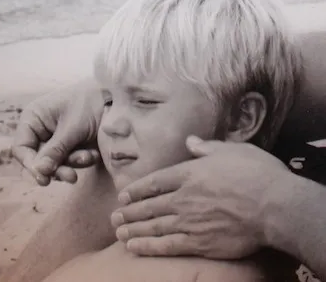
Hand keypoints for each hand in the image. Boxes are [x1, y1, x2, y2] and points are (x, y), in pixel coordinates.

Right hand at [12, 79, 102, 185]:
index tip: (44, 179)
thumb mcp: (72, 128)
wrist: (116, 98)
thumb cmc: (91, 103)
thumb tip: (39, 172)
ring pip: (57, 163)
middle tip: (72, 177)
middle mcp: (42, 130)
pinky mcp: (72, 145)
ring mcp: (58, 138)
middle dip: (58, 168)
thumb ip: (55, 150)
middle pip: (40, 160)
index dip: (30, 164)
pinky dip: (83, 160)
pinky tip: (95, 153)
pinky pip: (72, 161)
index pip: (22, 148)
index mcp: (34, 119)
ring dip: (74, 163)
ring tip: (90, 156)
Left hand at [111, 137, 287, 258]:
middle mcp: (184, 197)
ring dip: (134, 230)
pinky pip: (168, 245)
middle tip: (114, 216)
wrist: (275, 205)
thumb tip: (190, 141)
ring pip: (154, 226)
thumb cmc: (255, 173)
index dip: (137, 189)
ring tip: (119, 232)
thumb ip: (206, 147)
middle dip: (130, 211)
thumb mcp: (231, 150)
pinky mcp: (200, 242)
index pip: (155, 181)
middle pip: (149, 205)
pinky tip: (135, 248)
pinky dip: (149, 247)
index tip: (123, 194)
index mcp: (189, 173)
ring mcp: (190, 221)